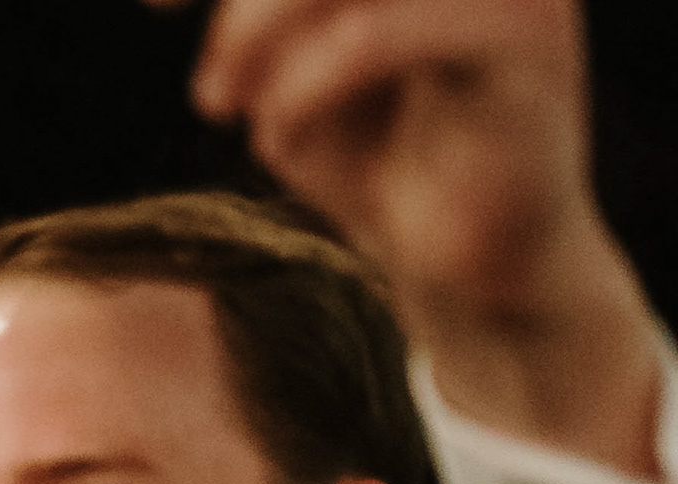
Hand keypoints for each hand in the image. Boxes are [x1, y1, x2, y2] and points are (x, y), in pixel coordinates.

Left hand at [174, 0, 663, 473]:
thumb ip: (256, 11)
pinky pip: (385, 33)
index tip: (153, 6)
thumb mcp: (289, 71)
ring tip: (221, 101)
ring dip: (257, 28)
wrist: (473, 265)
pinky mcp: (524, 40)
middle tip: (199, 74)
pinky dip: (309, 77)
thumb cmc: (379, 163)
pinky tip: (277, 126)